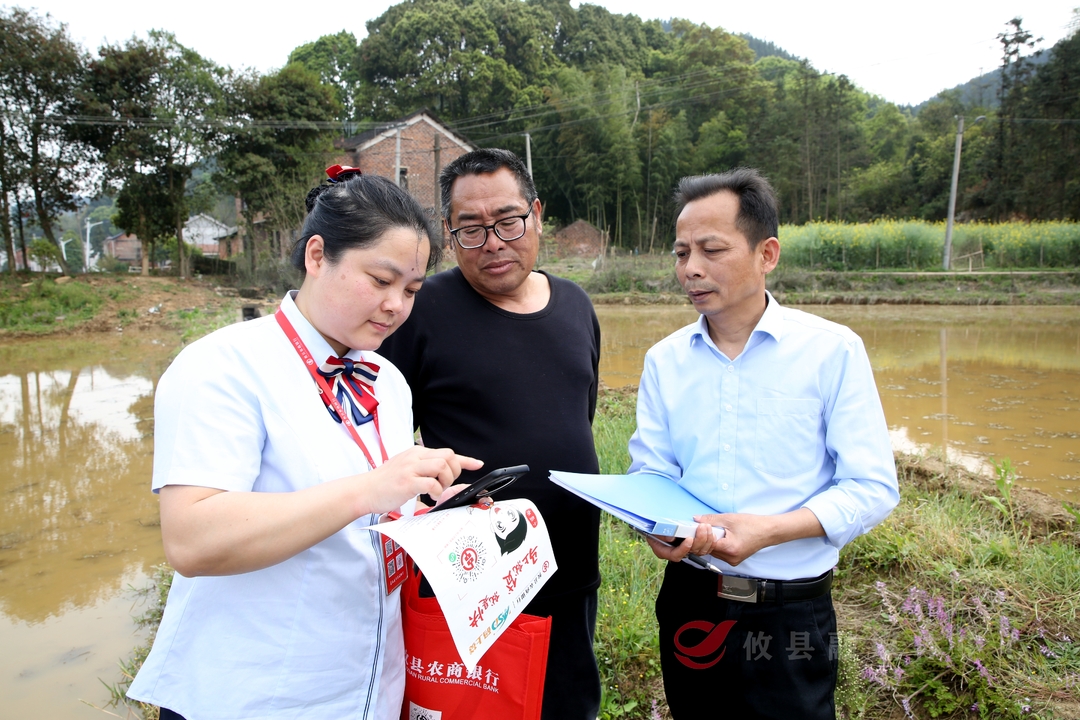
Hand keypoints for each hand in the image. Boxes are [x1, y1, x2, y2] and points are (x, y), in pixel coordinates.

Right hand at [361, 446, 482, 514]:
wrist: (364, 490)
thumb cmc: (385, 483)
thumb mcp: (407, 470)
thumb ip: (425, 471)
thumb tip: (446, 478)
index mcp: (417, 452)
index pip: (447, 452)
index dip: (465, 460)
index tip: (478, 464)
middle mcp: (415, 457)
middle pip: (448, 456)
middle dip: (454, 472)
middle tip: (445, 485)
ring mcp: (410, 468)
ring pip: (442, 466)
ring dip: (446, 481)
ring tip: (437, 490)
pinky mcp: (406, 482)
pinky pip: (431, 483)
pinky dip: (436, 492)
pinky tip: (429, 497)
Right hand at [644, 521, 721, 561]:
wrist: (658, 523)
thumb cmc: (655, 526)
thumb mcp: (654, 528)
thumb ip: (662, 533)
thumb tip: (671, 537)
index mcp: (664, 551)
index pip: (675, 555)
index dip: (683, 549)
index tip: (690, 539)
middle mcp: (676, 552)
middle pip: (690, 553)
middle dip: (698, 540)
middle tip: (702, 527)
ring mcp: (685, 550)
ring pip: (699, 551)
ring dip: (706, 539)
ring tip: (707, 526)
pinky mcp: (693, 546)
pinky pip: (704, 548)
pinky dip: (709, 541)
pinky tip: (711, 532)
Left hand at [698, 508, 823, 566]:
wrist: (768, 531)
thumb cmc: (753, 525)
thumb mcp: (729, 519)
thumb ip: (710, 520)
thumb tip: (696, 520)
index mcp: (730, 549)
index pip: (706, 545)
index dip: (701, 534)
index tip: (699, 526)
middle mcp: (730, 558)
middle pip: (707, 550)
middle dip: (704, 538)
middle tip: (706, 526)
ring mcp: (732, 561)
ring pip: (712, 552)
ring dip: (710, 541)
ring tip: (716, 530)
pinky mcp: (734, 559)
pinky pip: (719, 553)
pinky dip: (717, 544)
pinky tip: (721, 536)